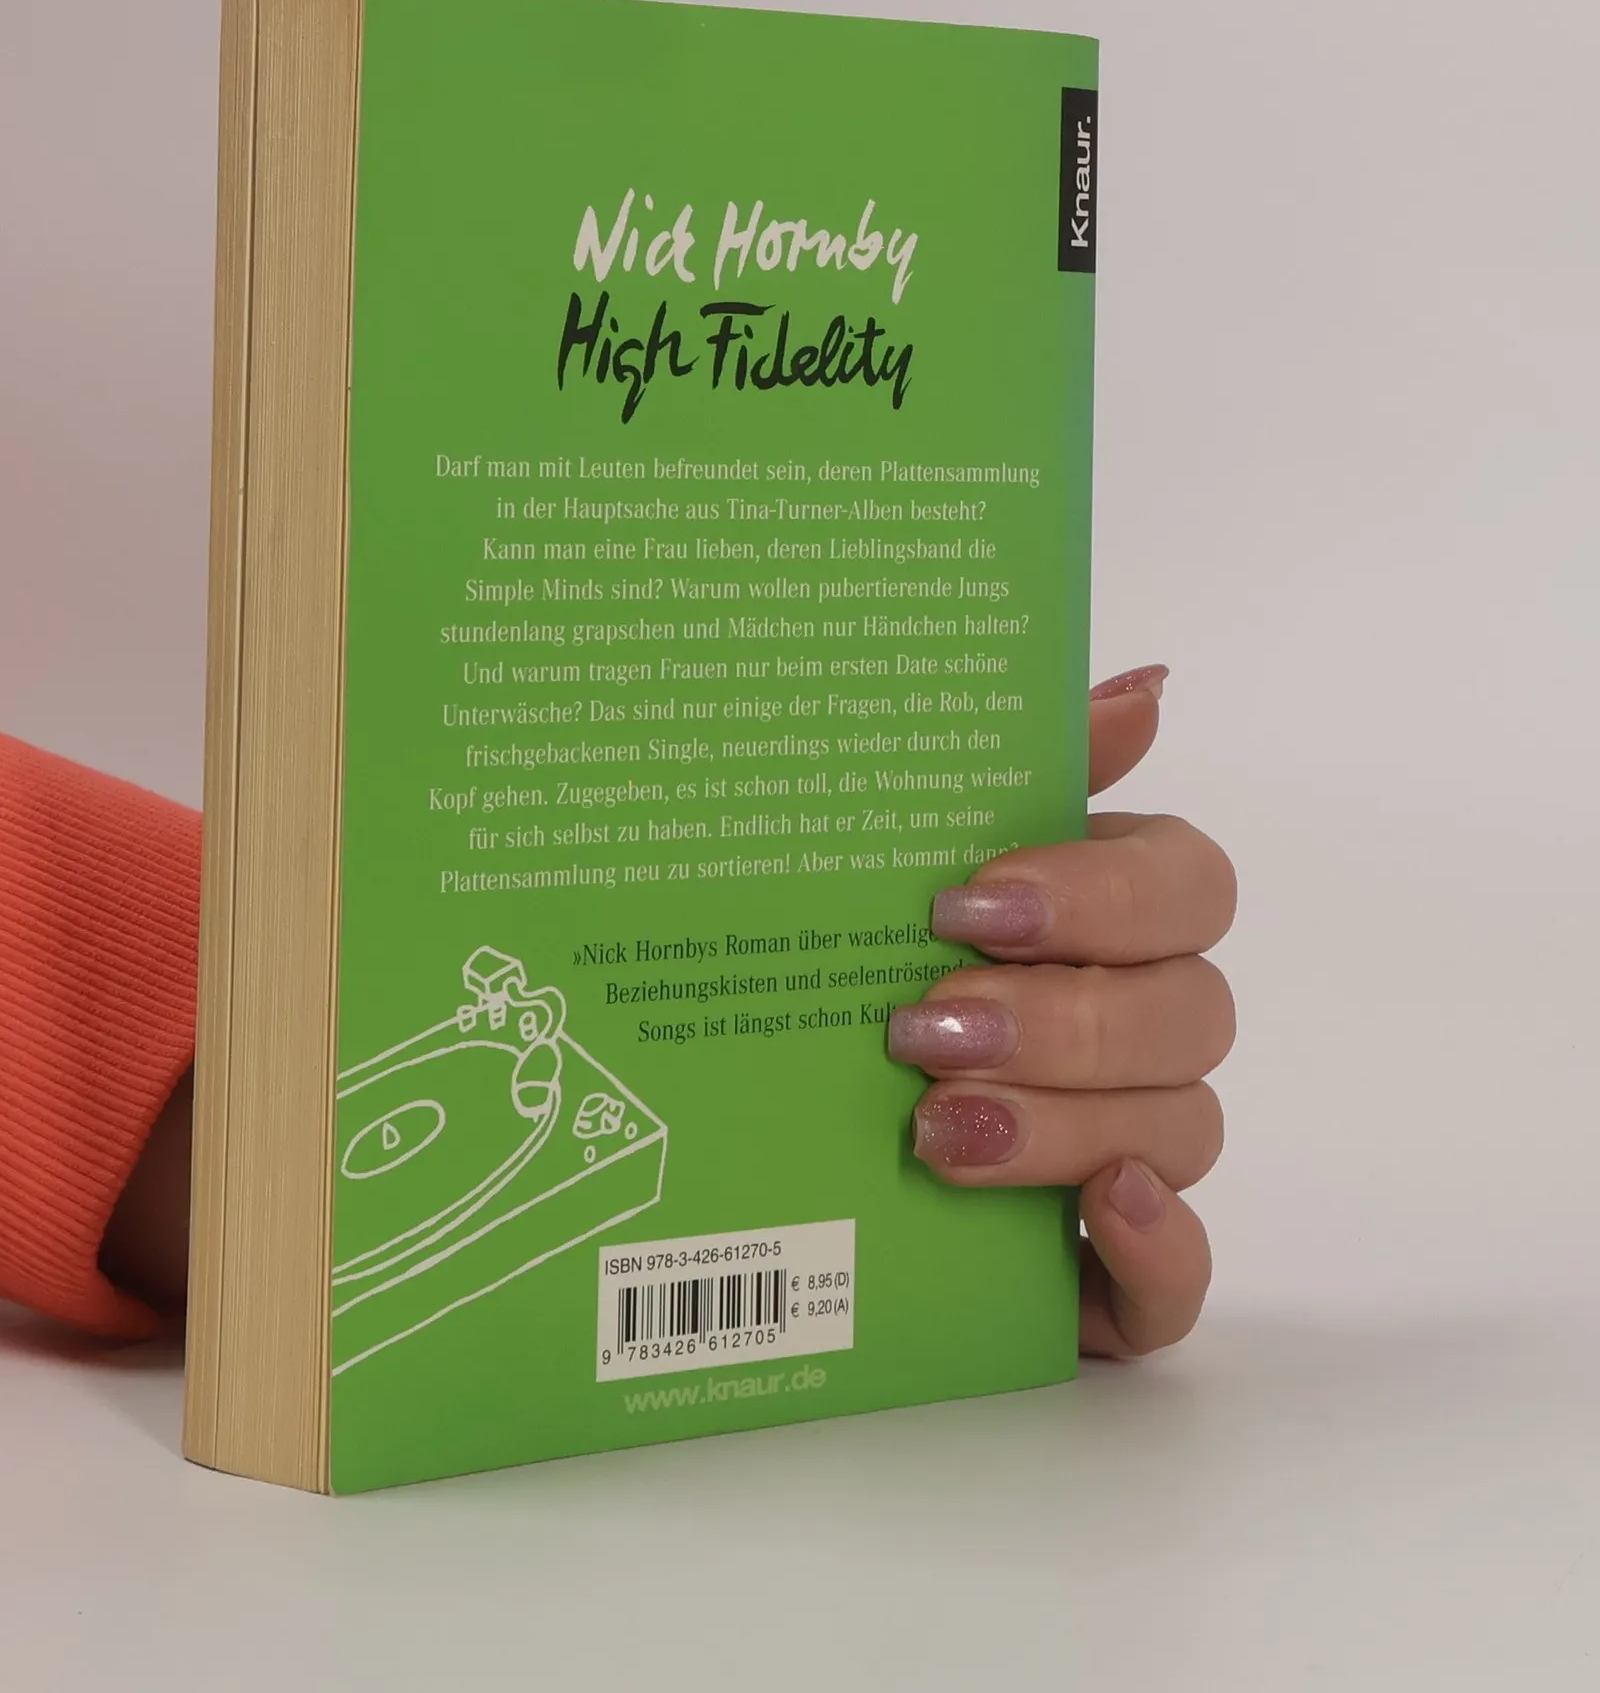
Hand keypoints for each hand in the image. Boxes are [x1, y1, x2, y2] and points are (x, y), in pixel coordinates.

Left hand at [888, 665, 1234, 1356]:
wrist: (773, 1125)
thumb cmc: (865, 962)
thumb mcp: (912, 856)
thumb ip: (1024, 766)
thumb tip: (1147, 683)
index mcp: (1113, 918)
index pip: (1189, 886)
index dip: (1099, 895)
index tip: (969, 903)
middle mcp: (1145, 1030)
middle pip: (1191, 1014)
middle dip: (1062, 1021)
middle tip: (925, 1029)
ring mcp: (1140, 1151)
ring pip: (1182, 1132)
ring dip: (1065, 1126)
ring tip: (935, 1128)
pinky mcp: (1114, 1270)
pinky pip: (1187, 1281)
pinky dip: (1164, 1251)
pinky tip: (1103, 1211)